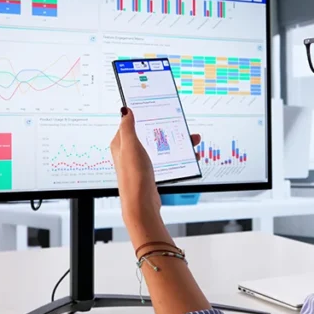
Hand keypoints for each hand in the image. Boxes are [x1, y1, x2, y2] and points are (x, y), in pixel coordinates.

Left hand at [110, 108, 199, 227]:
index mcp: (121, 143)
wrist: (141, 205)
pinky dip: (175, 155)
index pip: (130, 122)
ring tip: (192, 140)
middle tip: (181, 124)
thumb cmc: (134, 177)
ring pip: (159, 146)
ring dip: (175, 141)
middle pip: (148, 133)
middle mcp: (128, 152)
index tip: (157, 107)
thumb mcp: (131, 147)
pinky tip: (188, 156)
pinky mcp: (148, 172)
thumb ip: (128, 127)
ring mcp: (139, 162)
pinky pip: (164, 158)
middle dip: (165, 127)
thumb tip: (125, 110)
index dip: (143, 114)